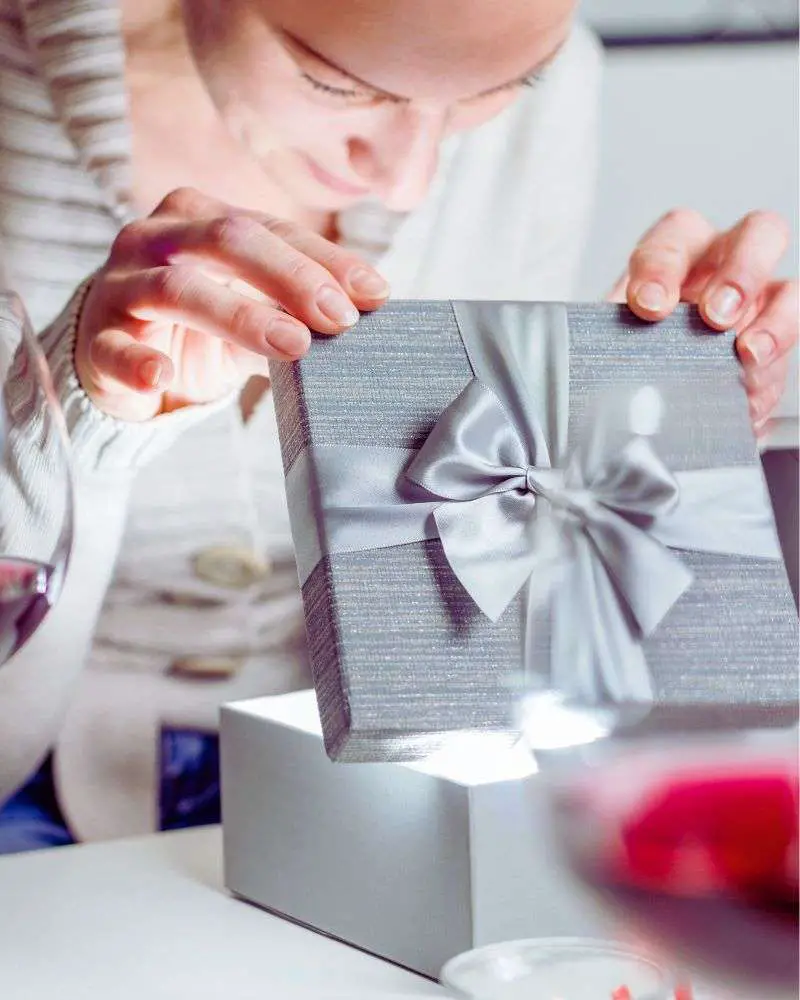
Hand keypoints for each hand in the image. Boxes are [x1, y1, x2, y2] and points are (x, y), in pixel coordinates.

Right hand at [76, 187, 389, 421]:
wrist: (122, 360)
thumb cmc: (198, 326)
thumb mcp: (252, 309)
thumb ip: (297, 309)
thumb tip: (361, 317)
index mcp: (201, 219)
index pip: (270, 230)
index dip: (325, 260)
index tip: (374, 294)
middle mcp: (156, 238)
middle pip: (228, 242)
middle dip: (293, 279)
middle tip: (340, 319)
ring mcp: (122, 285)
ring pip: (178, 290)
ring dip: (240, 317)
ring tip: (292, 347)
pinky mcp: (97, 338)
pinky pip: (116, 347)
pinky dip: (139, 362)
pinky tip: (163, 376)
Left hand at [610, 209, 796, 434]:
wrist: (651, 397)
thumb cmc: (630, 350)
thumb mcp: (610, 337)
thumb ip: (608, 336)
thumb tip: (588, 353)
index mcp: (677, 254)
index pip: (675, 236)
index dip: (663, 266)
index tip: (648, 305)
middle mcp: (725, 266)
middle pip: (756, 234)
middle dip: (740, 273)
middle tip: (715, 316)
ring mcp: (759, 302)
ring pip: (790, 290)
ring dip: (773, 322)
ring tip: (745, 355)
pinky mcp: (775, 340)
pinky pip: (791, 344)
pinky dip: (770, 368)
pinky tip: (747, 389)